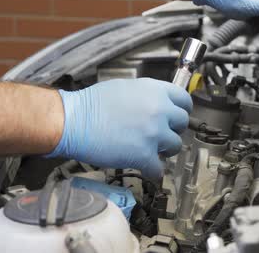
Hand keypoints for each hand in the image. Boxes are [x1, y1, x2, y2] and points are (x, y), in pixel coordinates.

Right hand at [47, 78, 191, 177]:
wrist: (74, 120)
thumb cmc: (92, 104)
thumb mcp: (126, 87)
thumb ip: (148, 96)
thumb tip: (158, 104)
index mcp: (156, 91)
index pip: (184, 99)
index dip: (182, 109)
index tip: (178, 116)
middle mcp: (159, 110)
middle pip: (182, 123)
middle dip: (173, 129)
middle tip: (161, 134)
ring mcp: (154, 133)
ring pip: (175, 146)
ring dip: (165, 150)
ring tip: (151, 150)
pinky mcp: (145, 155)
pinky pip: (159, 168)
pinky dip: (153, 171)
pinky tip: (147, 168)